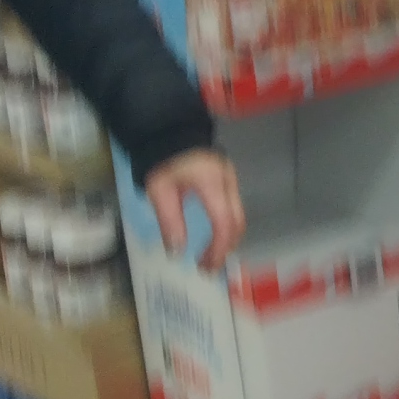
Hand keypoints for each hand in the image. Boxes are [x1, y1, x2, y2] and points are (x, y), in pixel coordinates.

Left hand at [145, 149, 245, 271]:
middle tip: (206, 267)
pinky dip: (226, 229)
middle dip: (224, 249)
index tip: (204, 266)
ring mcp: (232, 180)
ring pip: (239, 217)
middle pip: (237, 222)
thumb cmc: (163, 160)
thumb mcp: (158, 191)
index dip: (218, 248)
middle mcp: (228, 182)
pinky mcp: (230, 181)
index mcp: (210, 183)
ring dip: (226, 241)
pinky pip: (234, 210)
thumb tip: (177, 252)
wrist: (172, 130)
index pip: (223, 222)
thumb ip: (169, 220)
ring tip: (207, 256)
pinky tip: (212, 239)